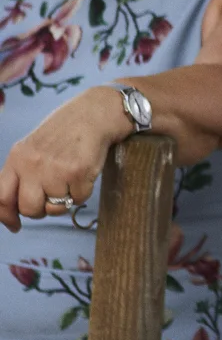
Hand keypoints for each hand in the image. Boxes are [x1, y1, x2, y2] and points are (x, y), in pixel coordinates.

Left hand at [0, 86, 127, 231]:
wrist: (94, 114)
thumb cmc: (65, 132)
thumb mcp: (34, 148)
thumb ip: (23, 173)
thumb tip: (15, 209)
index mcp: (17, 157)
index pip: (2, 196)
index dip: (6, 216)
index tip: (14, 225)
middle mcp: (32, 164)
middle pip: (28, 209)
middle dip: (41, 210)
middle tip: (52, 198)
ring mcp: (55, 169)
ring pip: (55, 208)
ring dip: (65, 200)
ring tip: (70, 179)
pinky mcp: (78, 173)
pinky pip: (78, 200)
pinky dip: (83, 192)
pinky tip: (83, 173)